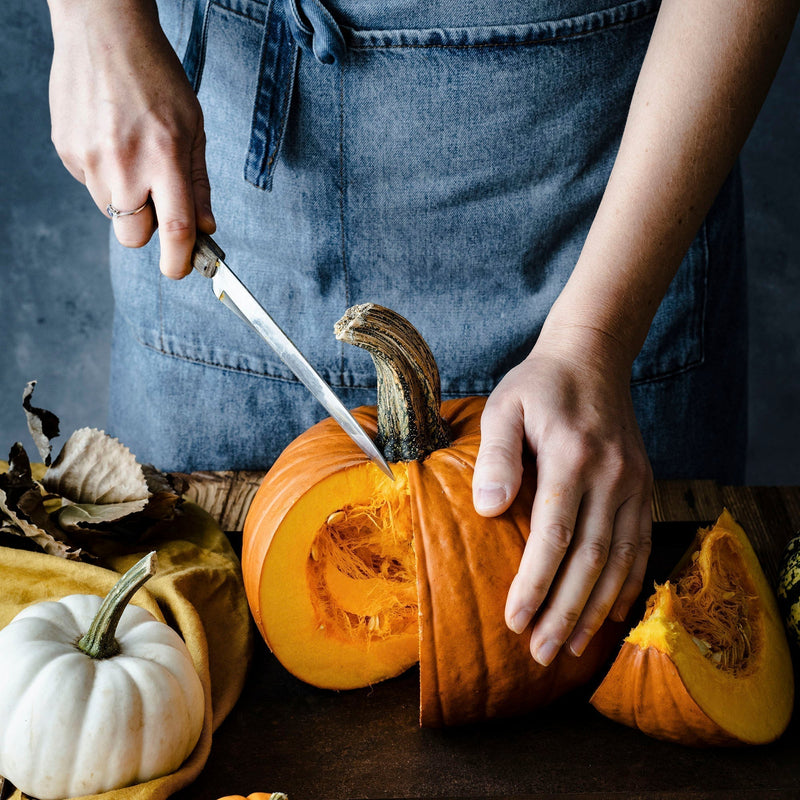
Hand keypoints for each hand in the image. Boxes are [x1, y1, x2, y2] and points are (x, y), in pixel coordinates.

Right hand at [47, 0, 214, 277]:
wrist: (103, 31)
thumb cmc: (156, 76)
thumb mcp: (193, 128)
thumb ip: (198, 184)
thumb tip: (205, 228)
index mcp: (164, 157)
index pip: (175, 229)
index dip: (180, 261)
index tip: (182, 269)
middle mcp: (123, 163)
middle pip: (133, 237)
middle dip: (148, 232)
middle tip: (158, 203)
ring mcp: (88, 158)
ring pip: (112, 212)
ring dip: (126, 199)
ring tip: (133, 154)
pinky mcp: (66, 151)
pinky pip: (90, 185)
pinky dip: (105, 175)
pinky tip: (111, 140)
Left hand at [472, 324, 652, 665]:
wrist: (592, 356)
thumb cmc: (538, 385)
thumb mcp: (505, 408)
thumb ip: (497, 457)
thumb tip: (489, 510)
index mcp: (573, 457)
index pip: (554, 535)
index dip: (535, 583)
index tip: (514, 620)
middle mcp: (612, 475)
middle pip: (591, 558)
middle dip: (564, 610)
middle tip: (539, 651)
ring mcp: (634, 482)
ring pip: (620, 559)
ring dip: (596, 608)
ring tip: (569, 647)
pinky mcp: (644, 486)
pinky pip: (640, 545)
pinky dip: (627, 584)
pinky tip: (610, 614)